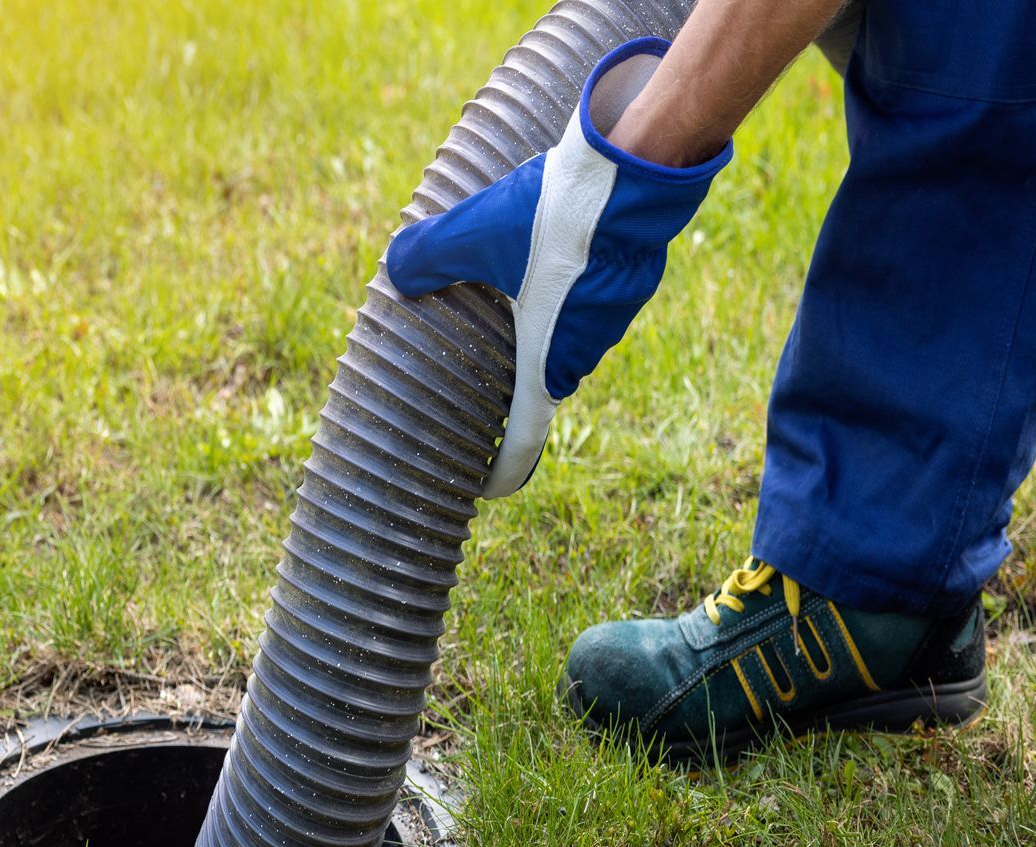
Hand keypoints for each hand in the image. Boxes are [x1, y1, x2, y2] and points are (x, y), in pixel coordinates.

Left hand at [385, 37, 729, 497]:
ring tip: (500, 316)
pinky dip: (560, 299)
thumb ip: (427, 256)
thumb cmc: (556, 215)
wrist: (639, 170)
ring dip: (535, 335)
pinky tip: (541, 264)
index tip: (488, 488)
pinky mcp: (627, 284)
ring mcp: (610, 319)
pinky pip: (584, 308)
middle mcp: (581, 350)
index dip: (504, 469)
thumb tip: (396, 268)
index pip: (524, 437)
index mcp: (544, 358)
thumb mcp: (473, 233)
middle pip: (538, 385)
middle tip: (475, 391)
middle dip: (509, 393)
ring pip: (563, 341)